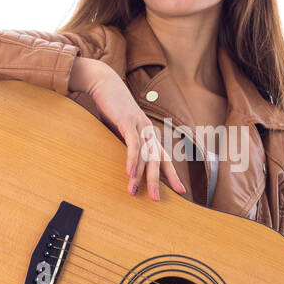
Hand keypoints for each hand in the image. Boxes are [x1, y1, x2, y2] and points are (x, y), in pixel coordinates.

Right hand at [72, 58, 185, 200]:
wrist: (104, 83)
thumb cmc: (112, 106)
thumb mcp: (121, 128)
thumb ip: (126, 142)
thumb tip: (126, 160)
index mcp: (148, 134)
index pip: (164, 157)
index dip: (171, 175)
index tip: (180, 191)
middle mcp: (148, 130)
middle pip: (158, 160)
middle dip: (158, 182)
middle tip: (157, 200)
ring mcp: (140, 125)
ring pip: (145, 155)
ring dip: (139, 176)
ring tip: (134, 193)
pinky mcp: (127, 121)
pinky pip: (132, 144)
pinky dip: (131, 159)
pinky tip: (128, 173)